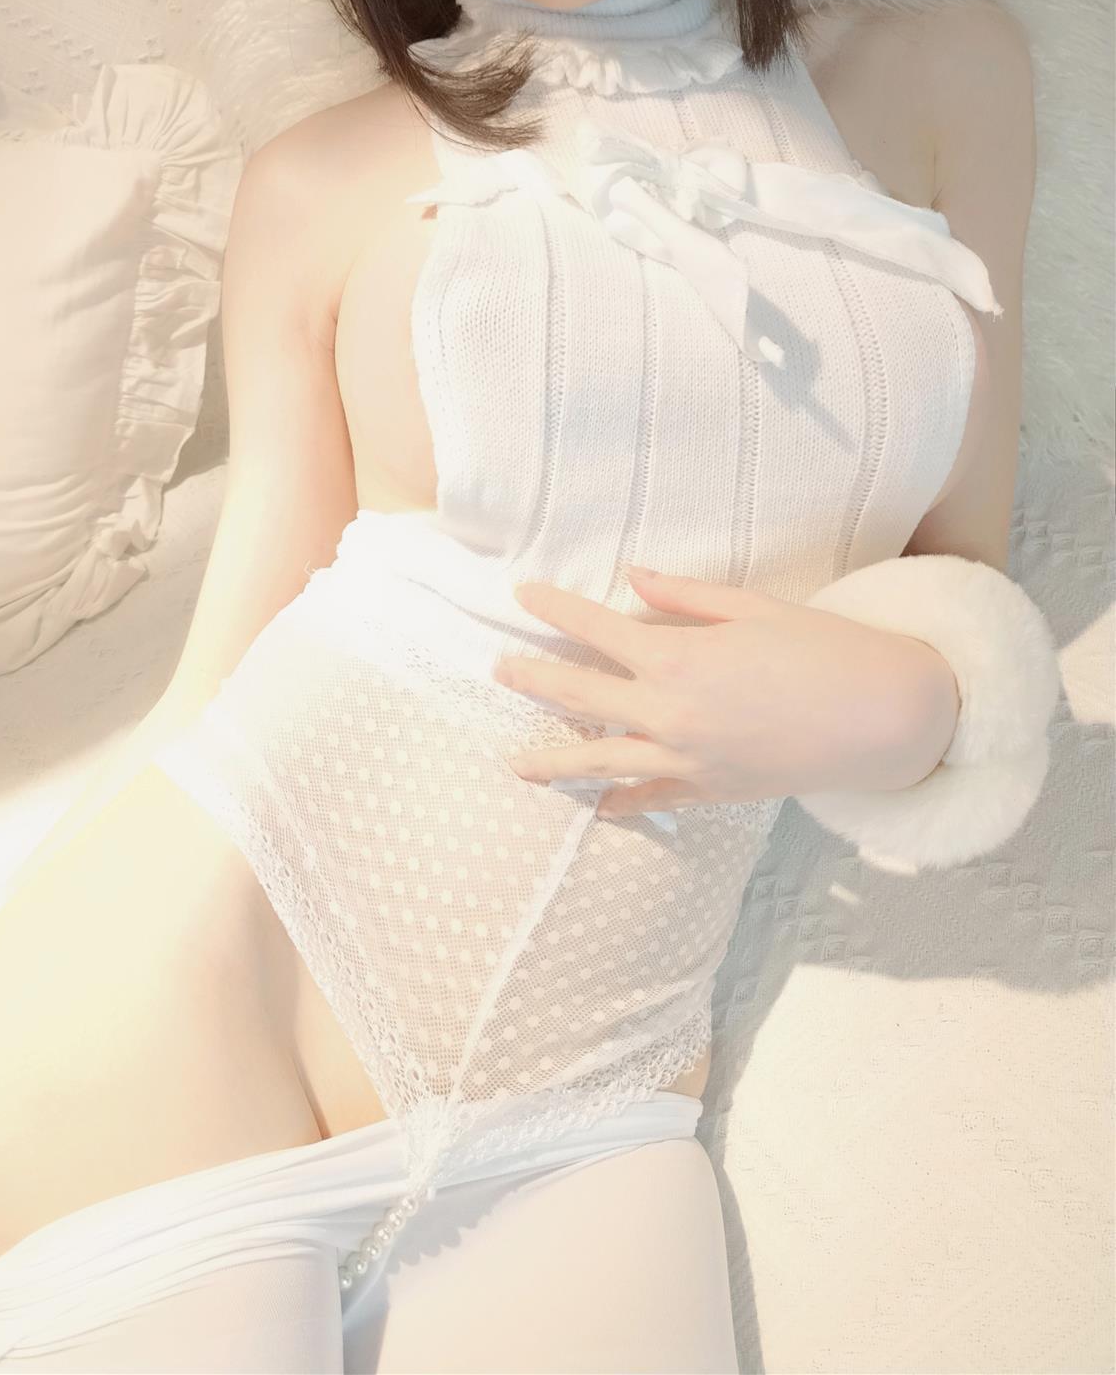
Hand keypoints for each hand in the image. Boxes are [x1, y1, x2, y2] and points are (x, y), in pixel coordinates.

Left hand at [494, 565, 958, 819]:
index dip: (554, 608)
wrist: (886, 718)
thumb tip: (632, 577)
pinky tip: (597, 807)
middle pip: (580, 695)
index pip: (594, 628)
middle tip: (500, 668)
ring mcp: (687, 758)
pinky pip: (654, 797)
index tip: (522, 593)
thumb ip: (685, 597)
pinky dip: (622, 802)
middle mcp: (670, 712)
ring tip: (515, 763)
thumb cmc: (825, 650)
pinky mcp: (713, 791)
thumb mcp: (752, 608)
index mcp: (677, 657)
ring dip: (553, 759)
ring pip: (600, 760)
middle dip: (534, 678)